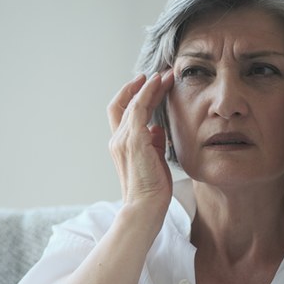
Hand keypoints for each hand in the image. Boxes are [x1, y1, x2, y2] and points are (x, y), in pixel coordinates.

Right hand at [107, 71, 174, 212]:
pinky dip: (147, 92)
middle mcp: (117, 139)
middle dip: (140, 86)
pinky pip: (137, 108)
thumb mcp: (154, 161)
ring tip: (165, 75)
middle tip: (159, 75)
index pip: (122, 113)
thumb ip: (153, 143)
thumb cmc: (151, 190)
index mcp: (121, 145)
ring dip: (149, 86)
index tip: (150, 84)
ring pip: (132, 102)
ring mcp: (123, 139)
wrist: (145, 208)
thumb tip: (157, 129)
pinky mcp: (133, 140)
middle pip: (123, 103)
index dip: (134, 96)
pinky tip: (158, 83)